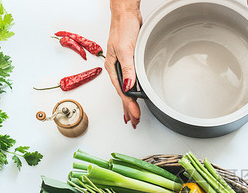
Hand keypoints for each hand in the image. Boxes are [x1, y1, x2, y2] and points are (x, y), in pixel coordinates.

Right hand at [104, 0, 142, 127]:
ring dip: (129, 103)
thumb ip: (127, 69)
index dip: (129, 105)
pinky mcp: (129, 62)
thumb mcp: (125, 49)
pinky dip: (131, 91)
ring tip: (132, 115)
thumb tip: (128, 86)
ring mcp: (123, 66)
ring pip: (125, 89)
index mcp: (113, 68)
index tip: (135, 116)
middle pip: (122, 94)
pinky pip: (130, 81)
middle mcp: (117, 69)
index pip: (122, 92)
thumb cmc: (122, 28)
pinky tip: (133, 96)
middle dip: (128, 109)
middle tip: (134, 122)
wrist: (126, 14)